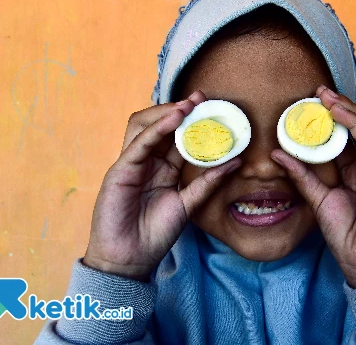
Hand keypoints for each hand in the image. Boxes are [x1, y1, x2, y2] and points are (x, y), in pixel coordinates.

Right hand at [83, 91, 240, 280]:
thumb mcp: (188, 205)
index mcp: (162, 168)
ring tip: (188, 105)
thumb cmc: (155, 234)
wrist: (129, 259)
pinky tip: (174, 119)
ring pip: (146, 127)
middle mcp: (146, 162)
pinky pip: (139, 143)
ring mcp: (132, 164)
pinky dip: (157, 129)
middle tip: (202, 98)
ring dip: (167, 113)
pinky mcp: (120, 170)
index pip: (177, 137)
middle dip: (180, 109)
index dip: (193, 121)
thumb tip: (235, 162)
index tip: (214, 108)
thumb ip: (208, 183)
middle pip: (160, 126)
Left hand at [271, 86, 355, 287]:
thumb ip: (301, 175)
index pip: (345, 135)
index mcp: (355, 169)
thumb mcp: (317, 198)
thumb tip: (277, 153)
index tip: (309, 102)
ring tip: (326, 97)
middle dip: (340, 105)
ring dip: (349, 108)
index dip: (330, 117)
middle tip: (318, 92)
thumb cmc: (345, 233)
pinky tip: (339, 112)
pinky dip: (355, 123)